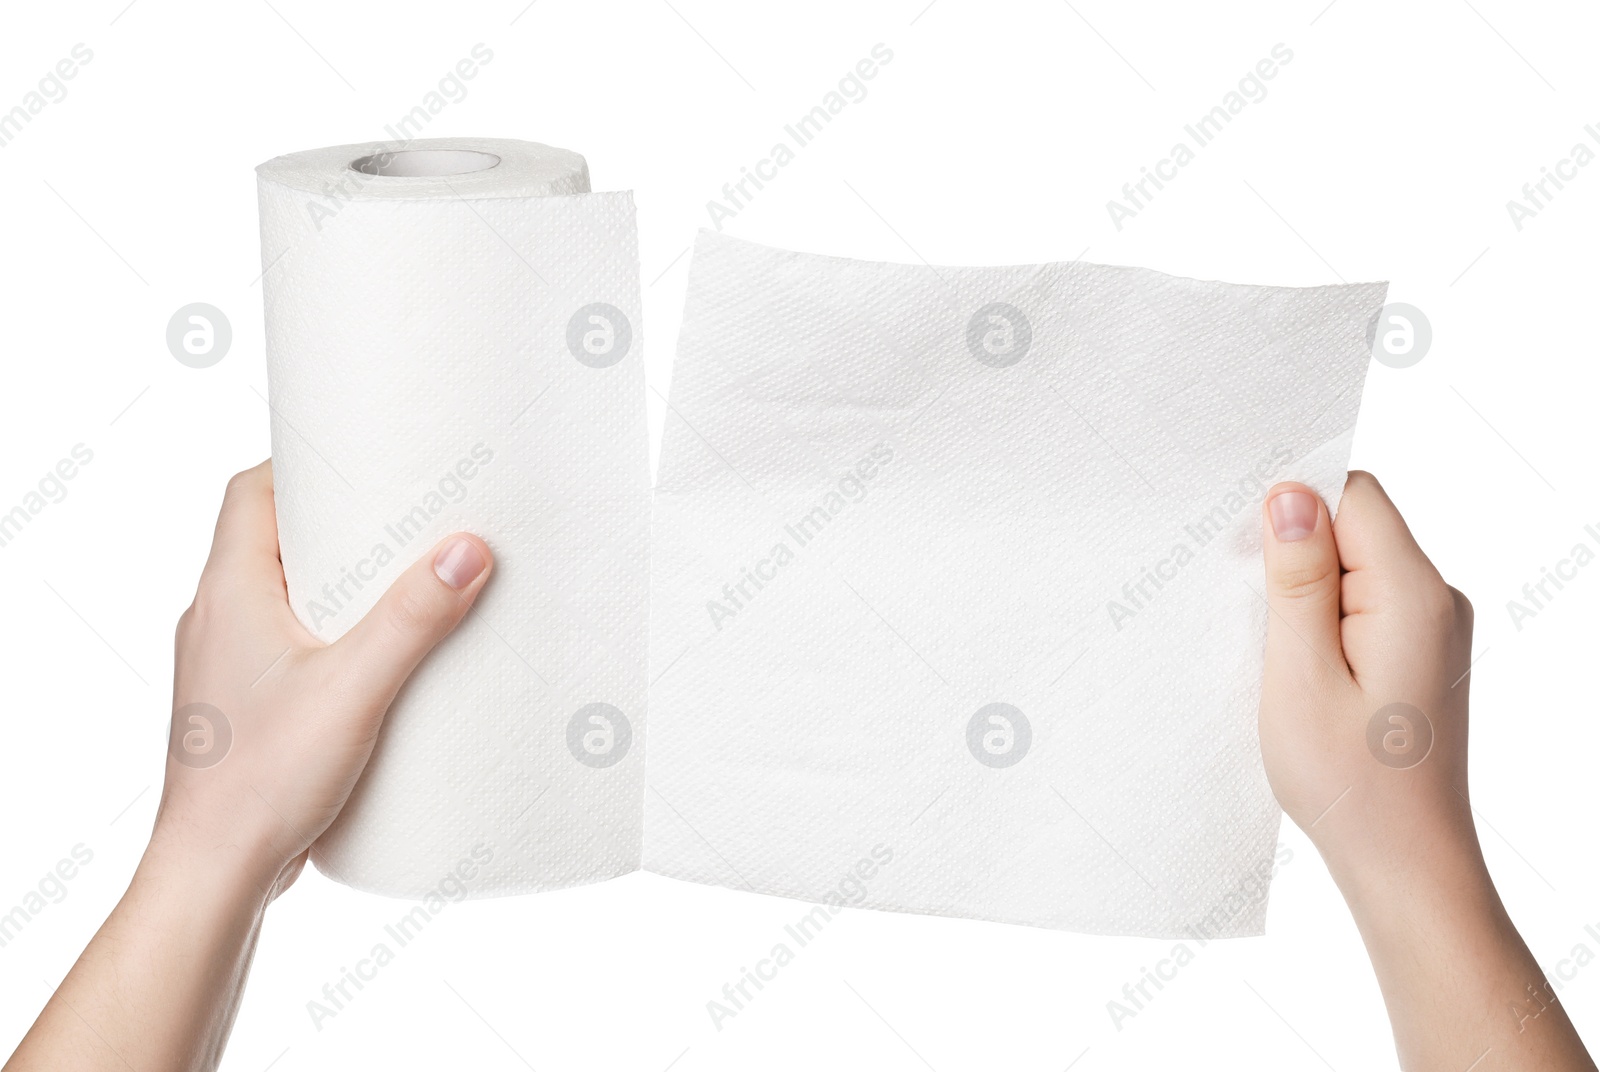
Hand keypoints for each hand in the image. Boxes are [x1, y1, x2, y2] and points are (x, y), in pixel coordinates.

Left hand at [154, 460, 494, 895]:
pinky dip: (335, 634)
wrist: (214, 874)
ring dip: (340, 584)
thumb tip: (468, 549)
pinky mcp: (249, 707)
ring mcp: (228, 666)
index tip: (364, 460)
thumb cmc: (261, 782)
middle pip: (273, 539)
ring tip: (407, 583)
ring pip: (283, 596)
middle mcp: (218, 620)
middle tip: (406, 518)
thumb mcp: (353, 689)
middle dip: (340, 524)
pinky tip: (384, 661)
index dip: (302, 466)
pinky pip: (291, 645)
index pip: (251, 493)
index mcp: (229, 594)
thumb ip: (413, 618)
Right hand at [1257, 470, 1475, 881]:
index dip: (1293, 506)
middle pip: (1354, 525)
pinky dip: (1321, 619)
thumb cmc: (1350, 784)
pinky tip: (1297, 665)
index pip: (1353, 495)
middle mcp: (1435, 599)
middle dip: (1293, 552)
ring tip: (1276, 651)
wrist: (1405, 863)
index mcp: (1413, 594)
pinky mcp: (1418, 652)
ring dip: (1304, 592)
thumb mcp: (1300, 675)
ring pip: (1354, 565)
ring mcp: (1432, 627)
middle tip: (1253, 615)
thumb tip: (1291, 494)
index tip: (1248, 552)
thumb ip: (1298, 579)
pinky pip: (1362, 602)